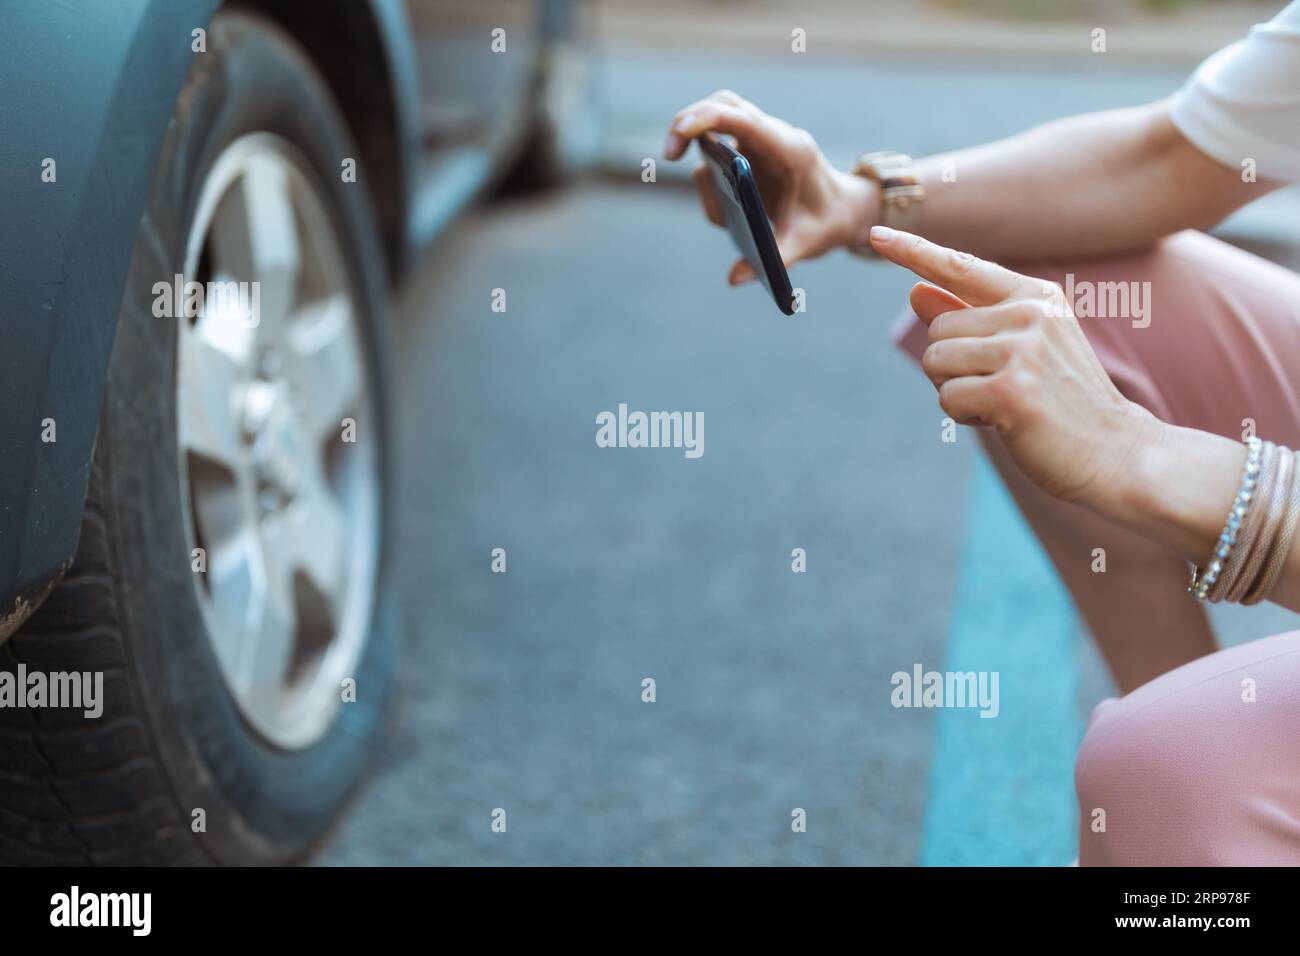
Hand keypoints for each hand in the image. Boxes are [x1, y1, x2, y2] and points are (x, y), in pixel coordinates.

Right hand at [664, 90, 874, 284]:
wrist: (841, 210)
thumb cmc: (825, 223)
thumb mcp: (805, 244)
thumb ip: (774, 258)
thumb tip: (734, 278)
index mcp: (791, 150)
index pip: (746, 120)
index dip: (710, 118)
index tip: (681, 133)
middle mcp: (774, 137)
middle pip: (724, 105)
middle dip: (690, 124)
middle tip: (669, 155)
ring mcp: (759, 141)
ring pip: (717, 124)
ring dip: (702, 164)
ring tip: (724, 213)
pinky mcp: (748, 150)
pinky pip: (717, 154)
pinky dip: (710, 181)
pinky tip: (730, 212)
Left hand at [869, 225, 1159, 507]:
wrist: (1116, 452)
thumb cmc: (1063, 402)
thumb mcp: (1019, 350)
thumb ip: (968, 320)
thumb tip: (915, 290)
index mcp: (1036, 296)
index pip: (962, 266)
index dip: (914, 252)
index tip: (876, 236)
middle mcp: (1031, 313)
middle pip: (937, 331)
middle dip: (952, 368)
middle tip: (1001, 388)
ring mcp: (1023, 350)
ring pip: (936, 362)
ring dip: (956, 392)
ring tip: (1005, 403)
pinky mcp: (1012, 389)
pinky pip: (947, 397)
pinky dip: (964, 416)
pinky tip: (1006, 421)